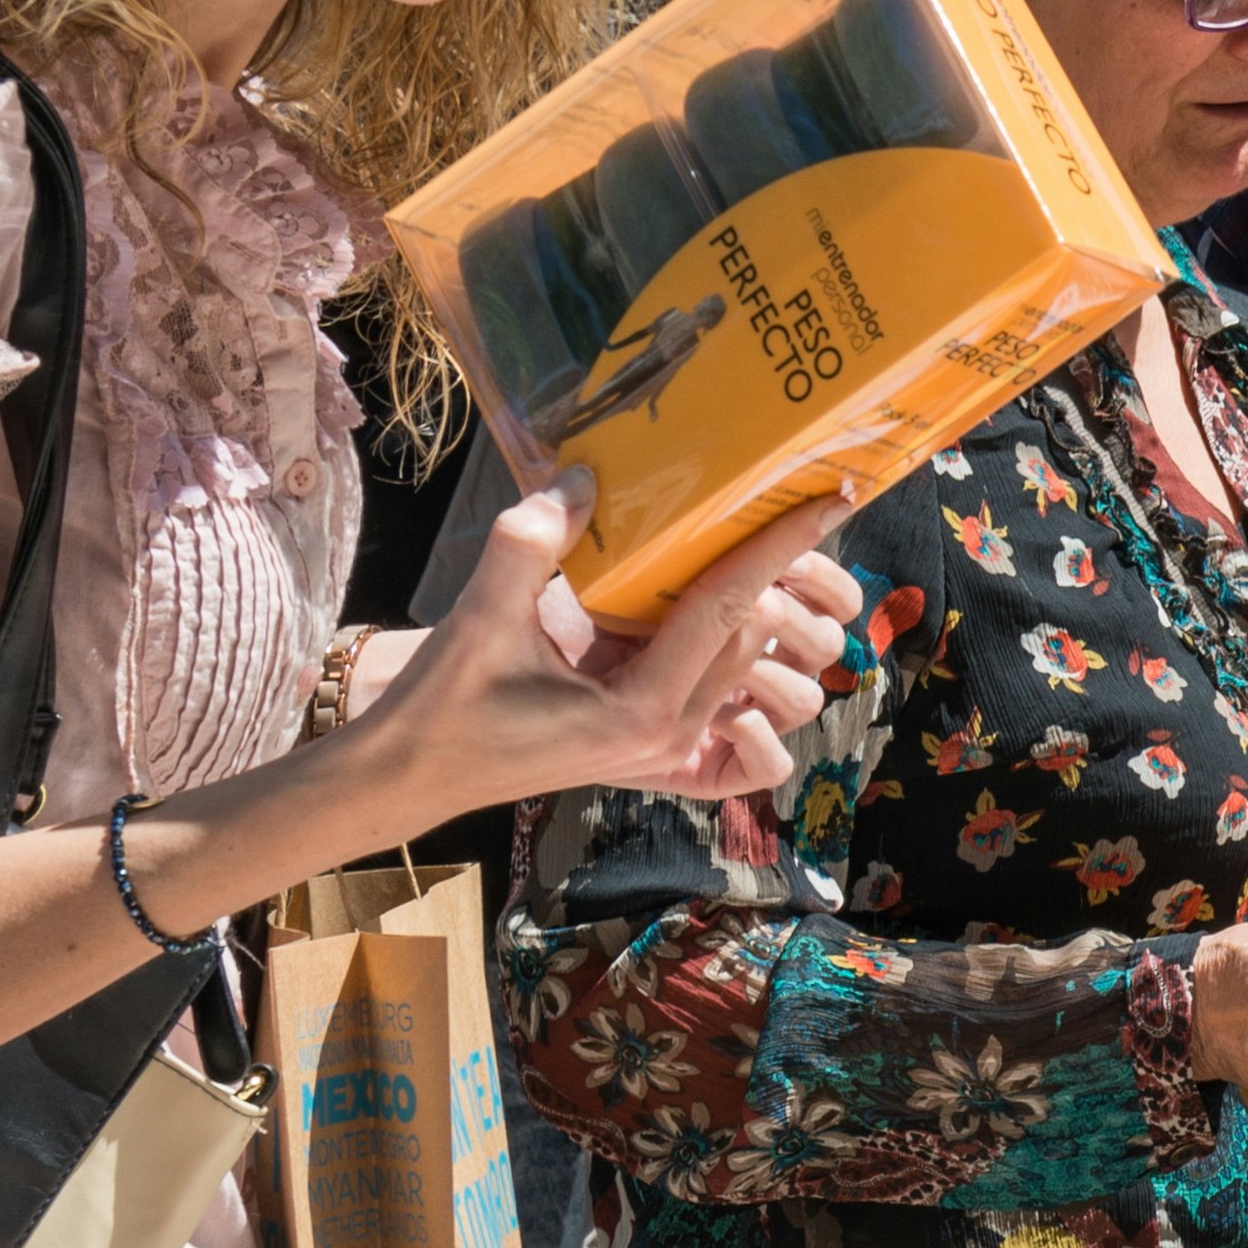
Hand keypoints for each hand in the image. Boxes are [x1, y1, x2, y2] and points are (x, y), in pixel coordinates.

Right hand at [350, 484, 857, 824]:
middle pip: (757, 639)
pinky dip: (753, 698)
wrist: (418, 769)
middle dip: (777, 574)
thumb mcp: (479, 615)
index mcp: (640, 707)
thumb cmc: (447, 698)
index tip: (829, 498)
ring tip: (744, 567)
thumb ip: (529, 542)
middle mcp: (672, 735)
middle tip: (778, 508)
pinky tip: (720, 650)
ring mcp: (672, 752)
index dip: (779, 547)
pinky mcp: (664, 759)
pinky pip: (747, 745)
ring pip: (755, 676)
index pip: (730, 610)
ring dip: (763, 624)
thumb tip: (582, 477)